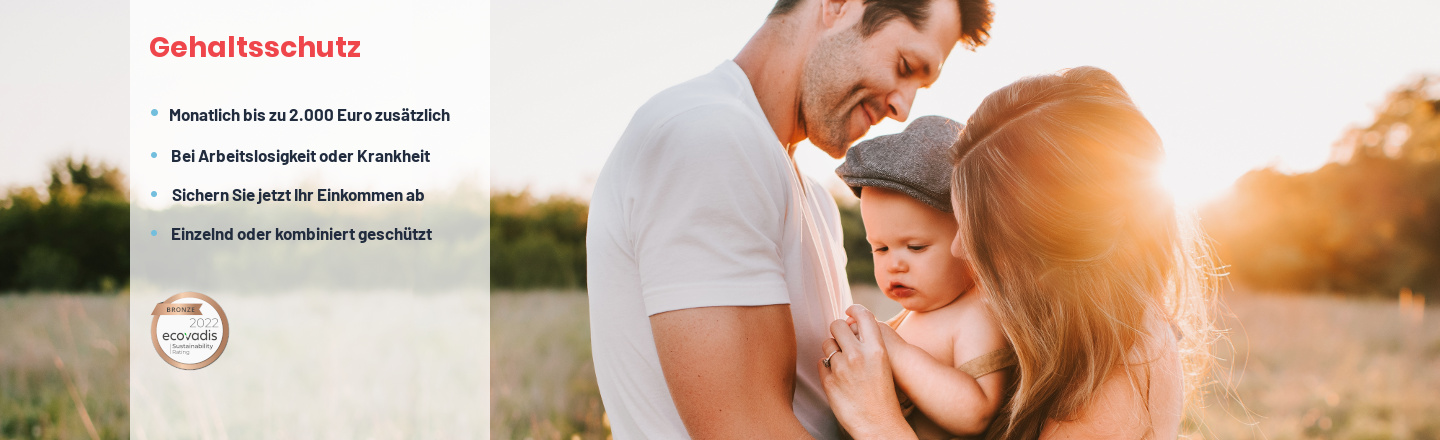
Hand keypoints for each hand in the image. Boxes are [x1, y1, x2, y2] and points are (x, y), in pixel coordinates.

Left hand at [819, 305, 916, 439]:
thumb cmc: (884, 395)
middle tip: (842, 339)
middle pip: (837, 325)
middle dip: (838, 330)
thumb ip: (869, 344)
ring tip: (843, 363)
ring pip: (827, 344)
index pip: (863, 315)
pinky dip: (827, 369)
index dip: (854, 309)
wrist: (879, 425)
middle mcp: (858, 355)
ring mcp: (841, 368)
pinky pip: (821, 363)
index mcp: (876, 349)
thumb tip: (850, 323)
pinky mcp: (828, 381)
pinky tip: (839, 379)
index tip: (849, 310)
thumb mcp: (883, 364)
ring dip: (832, 350)